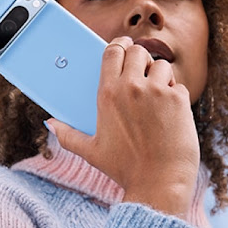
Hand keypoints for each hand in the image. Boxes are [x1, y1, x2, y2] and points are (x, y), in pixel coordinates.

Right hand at [47, 36, 200, 218]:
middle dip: (140, 57)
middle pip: (137, 51)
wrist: (159, 183)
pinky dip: (176, 94)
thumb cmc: (125, 168)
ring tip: (157, 93)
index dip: (119, 44)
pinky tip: (170, 111)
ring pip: (161, 65)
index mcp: (108, 94)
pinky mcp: (178, 99)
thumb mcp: (91, 152)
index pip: (112, 52)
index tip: (123, 44)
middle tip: (141, 70)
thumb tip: (50, 124)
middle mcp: (131, 87)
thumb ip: (67, 135)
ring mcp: (157, 91)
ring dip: (160, 75)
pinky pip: (178, 84)